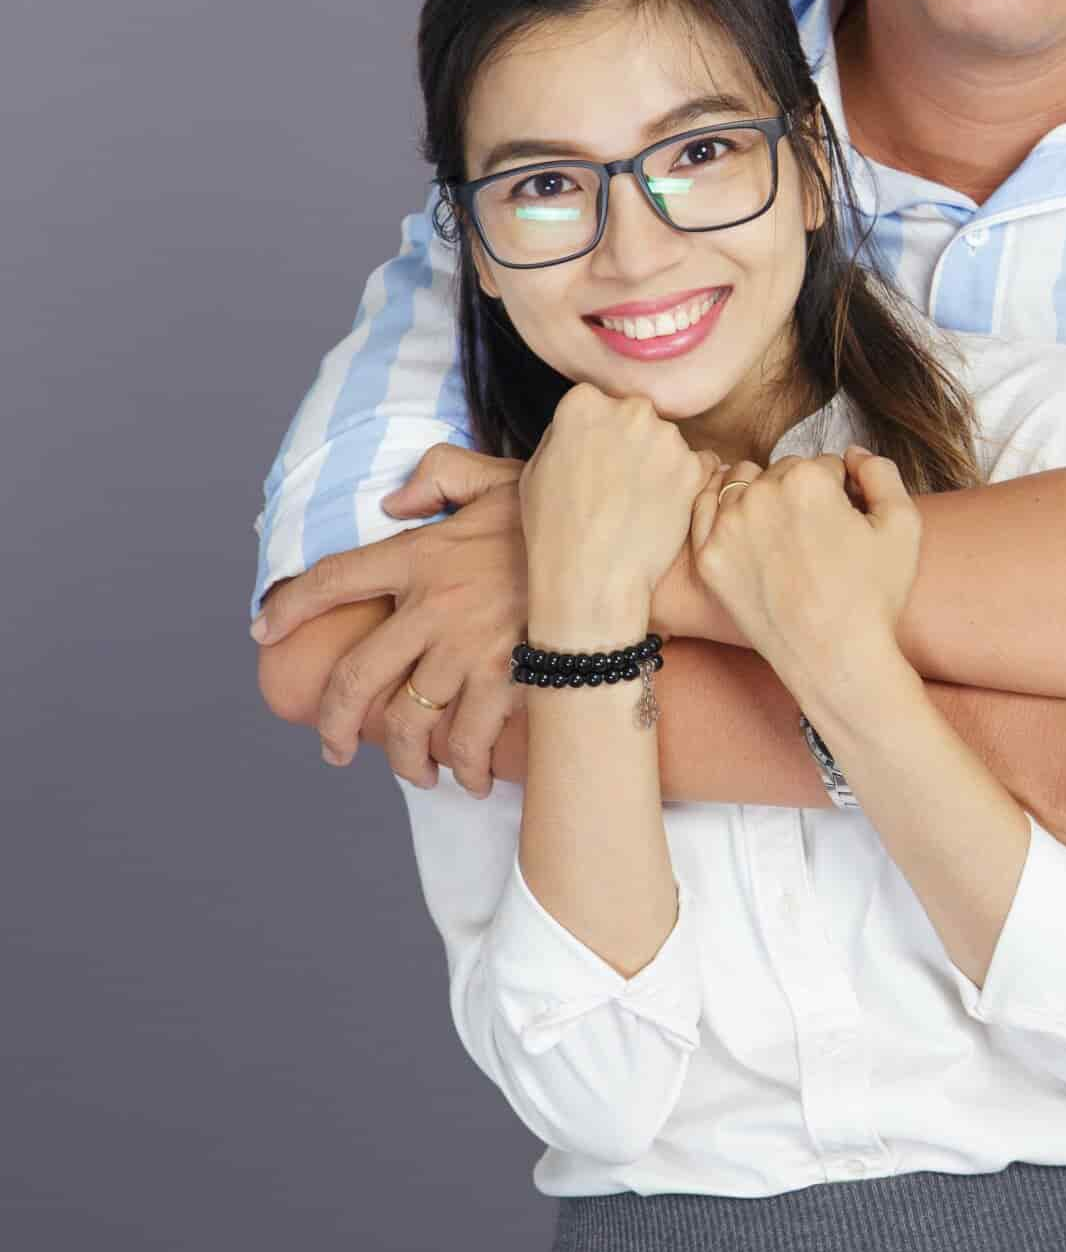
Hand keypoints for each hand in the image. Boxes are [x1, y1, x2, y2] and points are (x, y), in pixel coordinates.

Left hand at [252, 445, 529, 790]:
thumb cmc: (562, 513)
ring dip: (403, 759)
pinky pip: (469, 738)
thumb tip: (393, 504)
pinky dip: (466, 765)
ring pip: (410, 721)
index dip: (289, 608)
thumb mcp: (497, 474)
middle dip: (335, 721)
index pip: (334, 580)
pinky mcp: (507, 680)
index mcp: (421, 554)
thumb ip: (439, 474)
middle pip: (358, 676)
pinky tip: (471, 777)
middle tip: (332, 748)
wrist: (617, 553)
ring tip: (410, 773)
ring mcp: (468, 649)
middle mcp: (432, 607)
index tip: (262, 632)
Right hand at [522, 384, 717, 638]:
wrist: (592, 578)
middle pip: (635, 417)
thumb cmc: (554, 531)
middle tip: (619, 485)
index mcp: (583, 403)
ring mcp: (666, 437)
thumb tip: (584, 424)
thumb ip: (563, 434)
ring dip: (658, 464)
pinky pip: (695, 466)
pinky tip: (661, 512)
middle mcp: (628, 409)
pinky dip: (684, 485)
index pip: (597, 403)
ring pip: (666, 442)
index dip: (596, 436)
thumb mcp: (535, 469)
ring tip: (638, 505)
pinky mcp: (693, 467)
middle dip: (631, 443)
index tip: (594, 462)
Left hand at [689, 445, 919, 697]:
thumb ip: (881, 473)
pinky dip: (723, 512)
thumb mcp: (903, 525)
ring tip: (784, 536)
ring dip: (762, 498)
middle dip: (800, 494)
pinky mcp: (709, 558)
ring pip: (742, 486)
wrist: (836, 659)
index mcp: (807, 480)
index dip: (840, 491)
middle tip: (817, 534)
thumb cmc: (874, 596)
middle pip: (781, 472)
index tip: (845, 522)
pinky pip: (706, 512)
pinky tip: (745, 530)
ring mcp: (727, 527)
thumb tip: (852, 454)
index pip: (823, 464)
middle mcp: (760, 495)